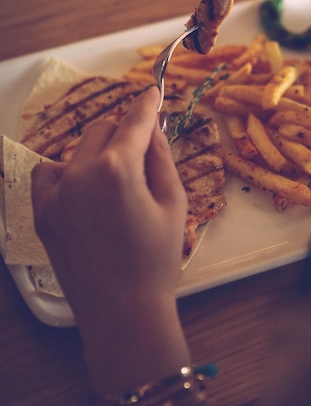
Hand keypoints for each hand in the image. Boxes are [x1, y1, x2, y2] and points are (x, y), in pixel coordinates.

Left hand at [31, 86, 187, 386]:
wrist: (121, 312)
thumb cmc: (156, 260)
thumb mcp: (174, 203)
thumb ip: (161, 158)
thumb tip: (153, 130)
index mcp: (119, 168)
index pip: (134, 121)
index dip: (147, 104)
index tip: (152, 92)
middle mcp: (81, 172)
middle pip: (103, 129)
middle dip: (123, 131)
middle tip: (141, 149)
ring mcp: (56, 192)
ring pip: (77, 149)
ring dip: (97, 152)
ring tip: (114, 179)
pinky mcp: (42, 211)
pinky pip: (49, 172)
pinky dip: (66, 170)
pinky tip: (82, 187)